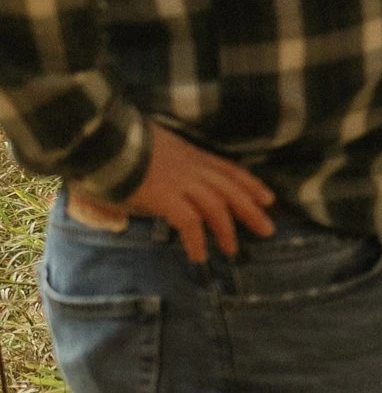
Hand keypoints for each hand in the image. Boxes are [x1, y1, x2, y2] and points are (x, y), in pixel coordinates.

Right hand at [108, 123, 276, 262]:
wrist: (103, 137)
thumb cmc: (120, 142)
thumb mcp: (154, 145)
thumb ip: (166, 161)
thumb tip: (165, 176)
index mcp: (191, 153)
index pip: (229, 169)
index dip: (250, 185)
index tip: (268, 199)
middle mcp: (191, 166)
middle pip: (230, 188)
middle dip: (251, 210)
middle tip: (268, 230)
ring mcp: (179, 180)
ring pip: (216, 205)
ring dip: (226, 229)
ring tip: (231, 249)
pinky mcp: (163, 195)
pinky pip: (189, 221)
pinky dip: (196, 239)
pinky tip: (198, 255)